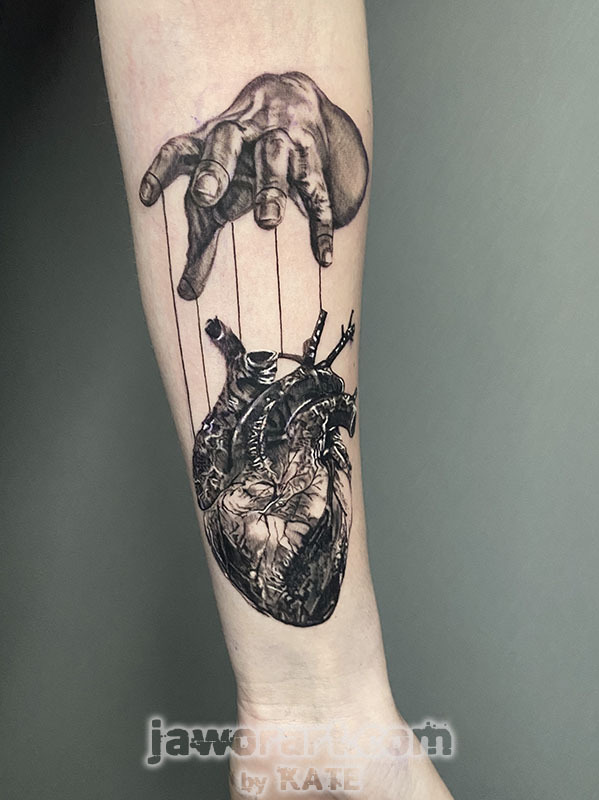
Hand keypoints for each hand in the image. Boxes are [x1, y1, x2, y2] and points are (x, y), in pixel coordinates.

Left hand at [139, 72, 368, 299]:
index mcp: (212, 140)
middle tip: (202, 198)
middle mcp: (244, 134)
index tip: (145, 197)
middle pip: (226, 142)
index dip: (160, 170)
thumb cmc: (244, 158)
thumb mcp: (219, 188)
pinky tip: (321, 258)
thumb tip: (184, 295)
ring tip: (266, 222)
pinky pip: (318, 193)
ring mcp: (282, 143)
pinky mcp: (314, 161)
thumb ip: (200, 239)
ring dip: (270, 189)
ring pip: (275, 159)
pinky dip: (322, 224)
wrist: (295, 95)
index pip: (180, 148)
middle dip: (215, 168)